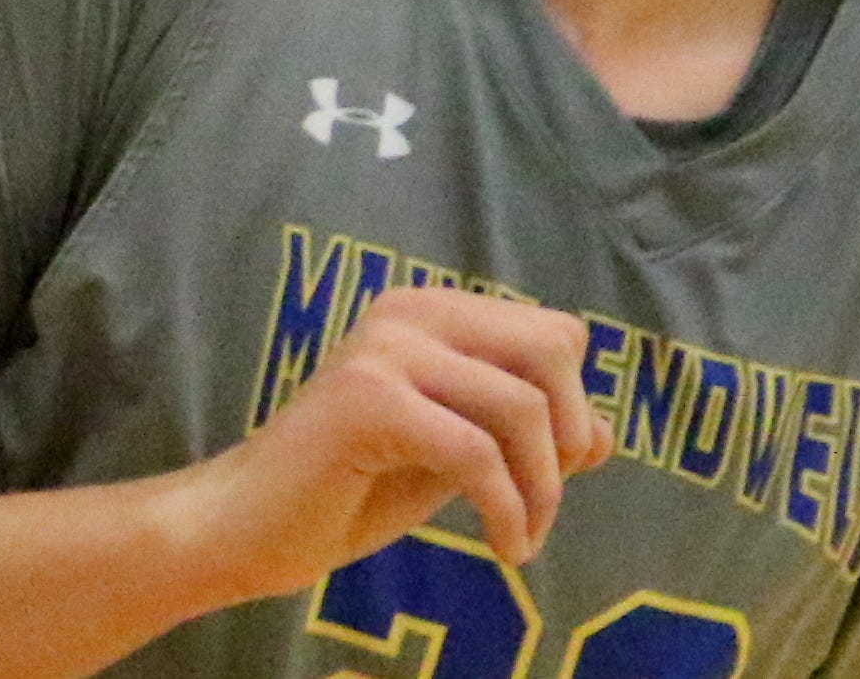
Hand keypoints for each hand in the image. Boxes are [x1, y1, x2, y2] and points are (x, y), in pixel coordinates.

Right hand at [185, 286, 608, 594]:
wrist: (254, 523)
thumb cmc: (352, 487)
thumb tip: (605, 433)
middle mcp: (408, 311)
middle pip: (550, 347)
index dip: (572, 405)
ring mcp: (384, 350)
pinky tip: (504, 547)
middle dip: (568, 435)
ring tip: (520, 536)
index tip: (553, 470)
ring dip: (541, 489)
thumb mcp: (455, 455)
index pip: (554, 331)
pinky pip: (478, 453)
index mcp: (429, 312)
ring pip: (521, 405)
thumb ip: (518, 433)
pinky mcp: (367, 399)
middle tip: (543, 501)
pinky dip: (508, 511)